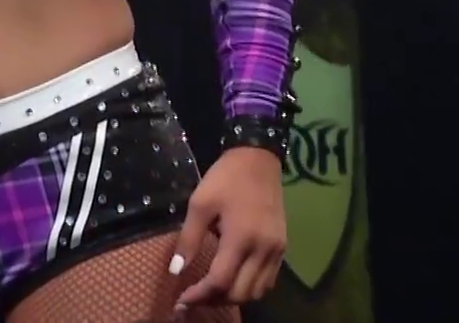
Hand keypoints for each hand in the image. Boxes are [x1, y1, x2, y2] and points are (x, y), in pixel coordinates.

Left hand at [171, 147, 286, 309]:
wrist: (258, 159)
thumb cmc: (225, 178)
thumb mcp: (200, 203)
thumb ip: (189, 239)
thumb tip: (176, 271)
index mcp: (241, 237)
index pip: (220, 281)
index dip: (199, 295)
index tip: (180, 300)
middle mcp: (263, 249)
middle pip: (240, 292)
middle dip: (214, 300)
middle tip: (192, 298)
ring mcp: (276, 250)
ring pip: (257, 292)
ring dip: (233, 297)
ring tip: (211, 293)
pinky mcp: (282, 247)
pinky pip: (268, 281)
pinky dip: (250, 288)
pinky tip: (233, 281)